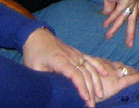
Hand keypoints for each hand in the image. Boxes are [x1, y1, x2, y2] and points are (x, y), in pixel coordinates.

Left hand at [22, 26, 138, 105]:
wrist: (37, 37)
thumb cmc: (34, 54)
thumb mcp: (33, 69)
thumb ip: (43, 79)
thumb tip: (47, 93)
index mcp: (59, 60)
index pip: (74, 75)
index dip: (81, 87)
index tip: (85, 98)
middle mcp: (71, 56)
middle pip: (85, 74)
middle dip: (90, 90)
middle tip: (92, 104)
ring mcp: (76, 54)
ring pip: (90, 68)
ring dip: (96, 82)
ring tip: (100, 95)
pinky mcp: (78, 53)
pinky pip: (91, 60)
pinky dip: (99, 67)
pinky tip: (106, 74)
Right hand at [102, 0, 138, 47]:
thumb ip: (111, 8)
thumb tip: (107, 17)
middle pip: (134, 18)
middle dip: (131, 32)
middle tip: (130, 45)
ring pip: (124, 17)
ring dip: (115, 27)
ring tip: (108, 37)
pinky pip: (118, 12)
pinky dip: (112, 18)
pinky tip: (106, 24)